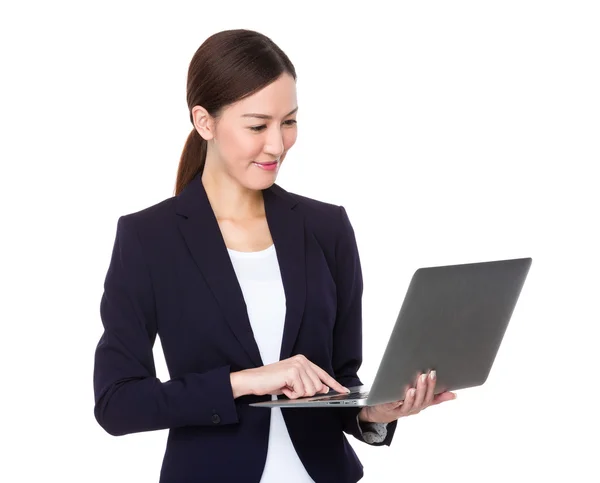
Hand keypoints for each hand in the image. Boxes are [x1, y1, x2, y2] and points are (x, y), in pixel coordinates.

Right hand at [231, 354, 349, 398]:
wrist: (253, 380)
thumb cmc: (271, 381)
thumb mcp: (293, 382)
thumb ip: (308, 383)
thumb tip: (323, 389)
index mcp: (303, 360)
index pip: (323, 374)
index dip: (334, 384)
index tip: (344, 390)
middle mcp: (302, 360)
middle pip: (318, 386)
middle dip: (305, 393)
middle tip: (290, 389)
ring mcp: (298, 365)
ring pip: (310, 390)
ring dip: (297, 394)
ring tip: (286, 387)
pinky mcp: (292, 372)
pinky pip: (301, 392)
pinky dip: (291, 395)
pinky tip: (283, 388)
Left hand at [358, 370, 455, 423]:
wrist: (385, 412)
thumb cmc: (406, 403)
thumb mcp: (422, 400)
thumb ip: (437, 397)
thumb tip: (454, 395)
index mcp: (421, 404)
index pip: (430, 397)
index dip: (432, 386)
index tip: (433, 374)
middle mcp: (413, 409)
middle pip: (420, 401)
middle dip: (423, 388)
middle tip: (423, 376)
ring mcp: (401, 410)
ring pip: (408, 406)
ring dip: (411, 397)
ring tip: (412, 389)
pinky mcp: (389, 409)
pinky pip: (392, 407)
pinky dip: (395, 402)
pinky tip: (397, 397)